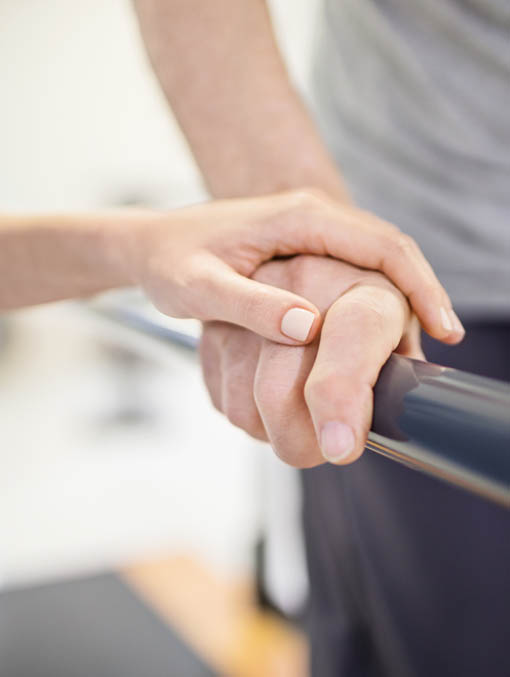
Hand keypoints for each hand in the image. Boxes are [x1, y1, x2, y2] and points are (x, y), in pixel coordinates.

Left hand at [122, 189, 463, 344]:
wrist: (151, 244)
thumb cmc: (170, 259)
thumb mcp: (198, 286)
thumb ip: (249, 305)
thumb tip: (308, 328)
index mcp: (299, 216)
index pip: (380, 245)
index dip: (417, 285)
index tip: (439, 326)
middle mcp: (313, 217)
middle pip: (390, 251)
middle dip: (420, 293)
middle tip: (439, 341)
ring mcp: (311, 230)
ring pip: (376, 260)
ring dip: (402, 297)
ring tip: (415, 344)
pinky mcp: (304, 248)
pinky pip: (354, 268)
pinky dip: (376, 297)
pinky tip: (379, 330)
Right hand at [200, 255, 423, 465]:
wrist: (316, 273)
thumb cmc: (367, 316)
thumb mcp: (403, 337)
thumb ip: (404, 376)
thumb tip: (400, 421)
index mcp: (365, 287)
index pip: (353, 334)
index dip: (342, 398)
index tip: (340, 447)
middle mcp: (303, 282)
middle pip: (279, 392)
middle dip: (303, 442)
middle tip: (329, 444)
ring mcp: (251, 301)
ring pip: (247, 408)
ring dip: (276, 430)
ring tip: (303, 405)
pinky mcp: (215, 326)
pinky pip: (226, 404)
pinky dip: (252, 416)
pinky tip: (274, 390)